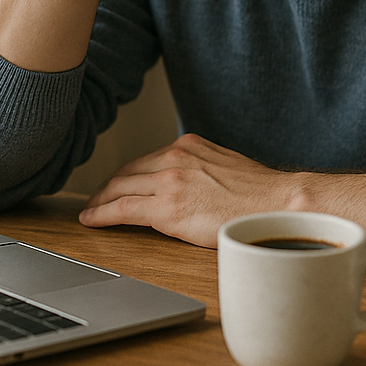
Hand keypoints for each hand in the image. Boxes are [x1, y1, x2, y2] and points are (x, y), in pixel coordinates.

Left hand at [79, 134, 298, 247]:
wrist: (275, 204)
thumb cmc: (258, 193)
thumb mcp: (224, 165)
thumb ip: (201, 167)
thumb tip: (192, 182)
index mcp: (188, 146)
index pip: (145, 160)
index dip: (126, 175)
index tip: (116, 184)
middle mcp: (174, 157)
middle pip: (127, 172)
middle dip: (108, 187)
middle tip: (96, 199)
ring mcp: (169, 181)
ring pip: (120, 189)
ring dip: (100, 200)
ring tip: (90, 210)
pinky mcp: (166, 208)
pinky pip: (122, 210)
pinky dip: (101, 214)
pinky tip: (91, 219)